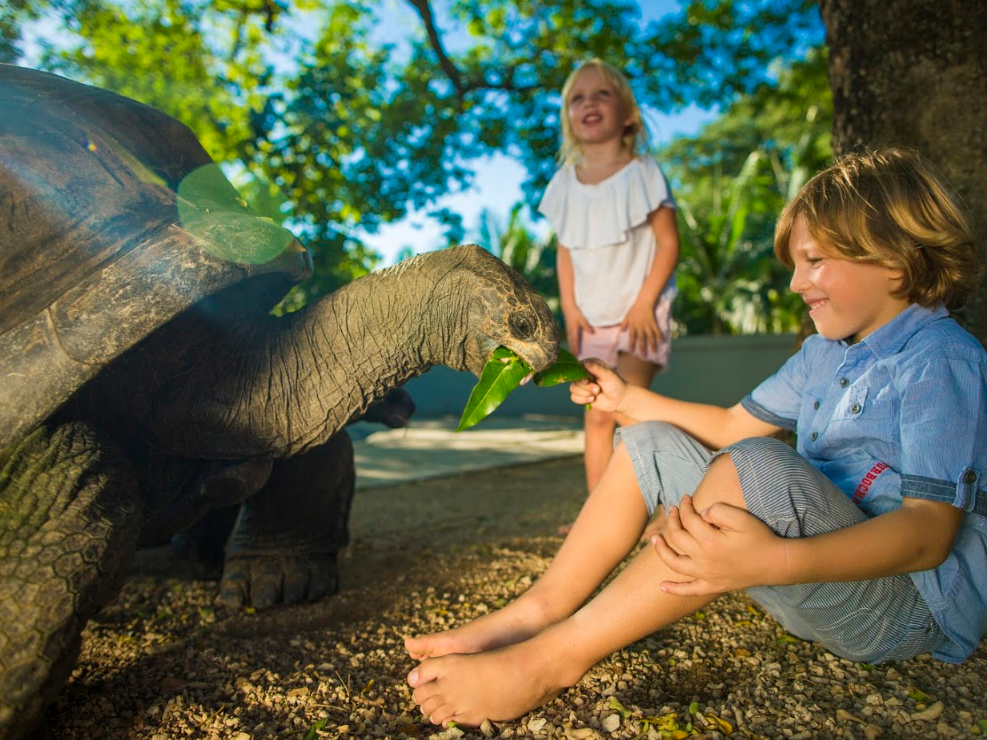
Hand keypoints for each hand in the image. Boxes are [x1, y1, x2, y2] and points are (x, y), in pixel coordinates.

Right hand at [563, 308, 593, 355]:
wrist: (568, 308)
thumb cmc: (576, 312)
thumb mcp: (582, 318)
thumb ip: (586, 326)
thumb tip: (592, 333)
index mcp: (573, 330)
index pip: (574, 342)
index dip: (575, 349)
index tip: (577, 356)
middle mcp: (570, 332)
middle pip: (571, 344)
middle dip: (573, 351)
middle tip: (575, 360)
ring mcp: (568, 331)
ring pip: (570, 342)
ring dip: (571, 349)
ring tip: (574, 356)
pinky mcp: (568, 330)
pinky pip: (570, 339)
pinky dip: (571, 344)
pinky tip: (572, 347)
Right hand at [569, 358, 627, 412]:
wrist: (620, 399)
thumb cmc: (616, 384)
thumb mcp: (608, 375)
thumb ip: (596, 368)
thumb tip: (585, 363)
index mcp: (590, 364)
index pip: (576, 367)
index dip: (579, 375)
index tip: (587, 380)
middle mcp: (584, 373)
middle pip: (574, 380)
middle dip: (586, 387)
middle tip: (598, 389)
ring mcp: (582, 384)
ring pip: (573, 389)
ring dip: (585, 394)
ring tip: (596, 394)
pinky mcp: (581, 394)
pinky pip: (574, 397)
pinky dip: (582, 400)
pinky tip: (592, 400)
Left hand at [620, 300, 661, 355]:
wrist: (644, 302)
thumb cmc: (634, 309)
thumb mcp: (627, 316)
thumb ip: (624, 324)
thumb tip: (621, 331)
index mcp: (633, 326)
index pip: (632, 337)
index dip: (631, 344)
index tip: (631, 351)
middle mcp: (640, 327)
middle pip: (641, 339)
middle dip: (642, 348)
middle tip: (643, 356)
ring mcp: (647, 325)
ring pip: (650, 337)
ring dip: (652, 345)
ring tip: (654, 352)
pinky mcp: (653, 323)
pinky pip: (657, 331)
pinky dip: (659, 336)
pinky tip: (661, 342)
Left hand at [652, 494, 786, 595]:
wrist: (775, 564)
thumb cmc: (760, 538)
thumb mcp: (742, 518)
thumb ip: (720, 510)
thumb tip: (701, 512)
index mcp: (710, 541)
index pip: (688, 519)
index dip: (684, 506)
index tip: (685, 497)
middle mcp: (704, 560)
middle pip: (677, 538)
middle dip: (672, 520)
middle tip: (673, 510)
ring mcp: (707, 575)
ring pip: (674, 563)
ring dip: (661, 550)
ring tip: (654, 539)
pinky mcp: (713, 586)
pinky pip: (689, 591)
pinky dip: (674, 590)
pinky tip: (660, 586)